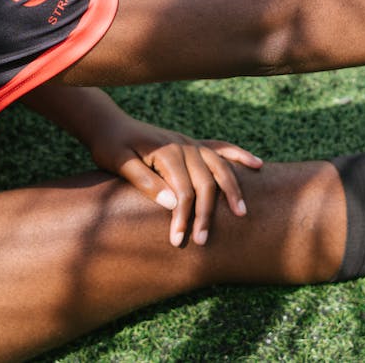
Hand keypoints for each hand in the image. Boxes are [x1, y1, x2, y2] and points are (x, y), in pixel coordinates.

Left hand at [86, 115, 263, 246]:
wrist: (108, 123)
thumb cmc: (110, 146)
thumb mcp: (118, 163)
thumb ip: (145, 181)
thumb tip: (172, 203)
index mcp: (167, 152)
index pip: (183, 190)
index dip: (183, 216)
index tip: (179, 240)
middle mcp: (184, 145)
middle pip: (206, 182)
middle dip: (207, 213)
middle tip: (205, 240)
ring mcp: (190, 143)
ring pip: (219, 167)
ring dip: (232, 189)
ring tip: (242, 212)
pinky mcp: (191, 143)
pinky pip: (220, 148)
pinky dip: (239, 155)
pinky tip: (256, 165)